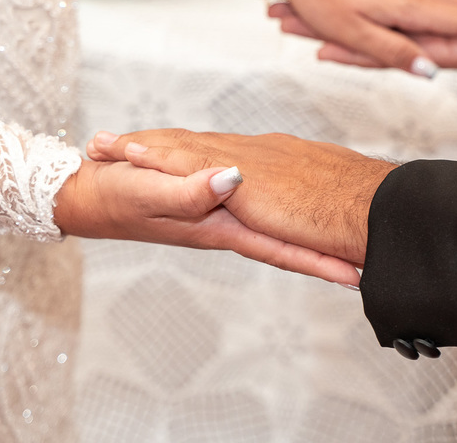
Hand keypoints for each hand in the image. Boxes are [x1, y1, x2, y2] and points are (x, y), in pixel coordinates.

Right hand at [87, 130, 392, 265]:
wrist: (84, 194)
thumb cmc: (112, 197)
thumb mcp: (147, 190)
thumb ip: (188, 188)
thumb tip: (234, 179)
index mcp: (217, 225)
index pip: (279, 248)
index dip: (319, 263)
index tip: (358, 277)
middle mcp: (225, 221)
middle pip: (287, 241)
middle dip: (328, 255)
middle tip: (372, 262)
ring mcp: (221, 208)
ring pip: (276, 224)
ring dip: (311, 238)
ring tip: (350, 245)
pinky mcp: (212, 189)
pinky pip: (259, 203)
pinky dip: (286, 212)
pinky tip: (299, 204)